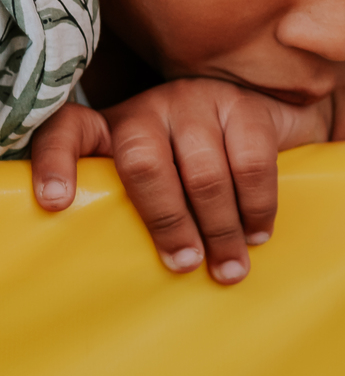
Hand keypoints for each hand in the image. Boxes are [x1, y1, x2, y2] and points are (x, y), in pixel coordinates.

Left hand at [30, 82, 331, 284]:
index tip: (54, 203)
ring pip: (203, 171)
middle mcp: (148, 108)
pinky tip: (257, 233)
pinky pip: (251, 163)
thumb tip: (121, 272)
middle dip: (167, 222)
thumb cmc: (190, 165)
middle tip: (186, 264)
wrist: (259, 114)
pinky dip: (257, 206)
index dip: (55, 163)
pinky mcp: (244, 106)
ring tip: (229, 267)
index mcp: (111, 127)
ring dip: (220, 227)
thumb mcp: (150, 175)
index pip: (67, 130)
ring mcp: (197, 102)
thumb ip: (130, 203)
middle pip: (144, 163)